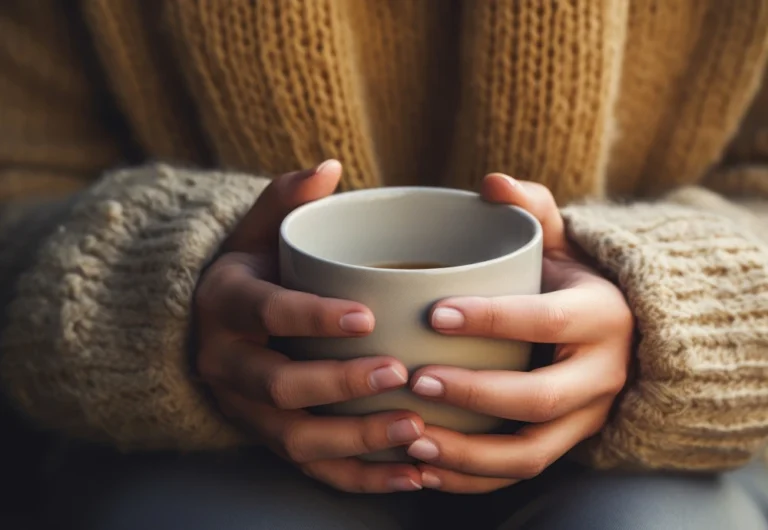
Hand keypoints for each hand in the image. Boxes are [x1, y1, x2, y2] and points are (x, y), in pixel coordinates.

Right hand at [195, 161, 423, 492]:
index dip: (312, 317)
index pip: (265, 312)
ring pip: (297, 438)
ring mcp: (247, 410)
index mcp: (225, 304)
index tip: (368, 316)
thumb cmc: (251, 269)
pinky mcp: (270, 439)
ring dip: (358, 438)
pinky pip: (314, 470)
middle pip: (279, 386)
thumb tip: (330, 166)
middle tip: (399, 372)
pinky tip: (414, 472)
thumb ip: (285, 197)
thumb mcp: (255, 228)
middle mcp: (227, 364)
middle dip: (340, 384)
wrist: (212, 326)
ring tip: (417, 429)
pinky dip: (363, 477)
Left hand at [405, 174, 633, 492]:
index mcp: (601, 315)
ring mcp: (587, 420)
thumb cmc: (570, 283)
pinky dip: (472, 479)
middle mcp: (602, 374)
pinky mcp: (566, 447)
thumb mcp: (562, 242)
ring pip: (530, 452)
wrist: (616, 337)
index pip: (546, 320)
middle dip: (474, 393)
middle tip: (415, 380)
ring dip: (468, 453)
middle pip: (538, 397)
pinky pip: (520, 475)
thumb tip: (492, 181)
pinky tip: (424, 468)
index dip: (491, 319)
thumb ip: (532, 208)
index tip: (433, 313)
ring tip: (411, 438)